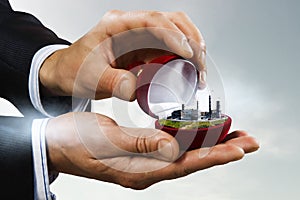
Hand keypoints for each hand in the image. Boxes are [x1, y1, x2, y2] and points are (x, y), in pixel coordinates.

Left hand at [39, 11, 206, 99]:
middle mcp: (133, 27)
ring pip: (176, 33)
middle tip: (200, 63)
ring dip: (193, 49)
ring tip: (200, 71)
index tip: (187, 52)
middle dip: (191, 39)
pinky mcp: (147, 50)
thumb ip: (111, 81)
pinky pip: (172, 50)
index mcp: (117, 25)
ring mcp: (141, 37)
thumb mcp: (89, 77)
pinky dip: (185, 60)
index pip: (151, 20)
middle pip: (171, 21)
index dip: (173, 34)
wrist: (70, 73)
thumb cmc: (75, 68)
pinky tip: (190, 73)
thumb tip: (133, 88)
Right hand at [46, 112, 258, 189]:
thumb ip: (139, 144)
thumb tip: (172, 149)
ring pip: (184, 154)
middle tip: (249, 141)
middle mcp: (145, 169)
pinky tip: (199, 133)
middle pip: (191, 161)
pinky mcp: (139, 151)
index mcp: (137, 171)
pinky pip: (171, 147)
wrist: (54, 142)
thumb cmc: (73, 141)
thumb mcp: (103, 140)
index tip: (239, 149)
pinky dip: (190, 139)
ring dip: (209, 145)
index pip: (184, 165)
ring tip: (233, 135)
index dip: (213, 156)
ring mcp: (142, 161)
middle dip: (221, 151)